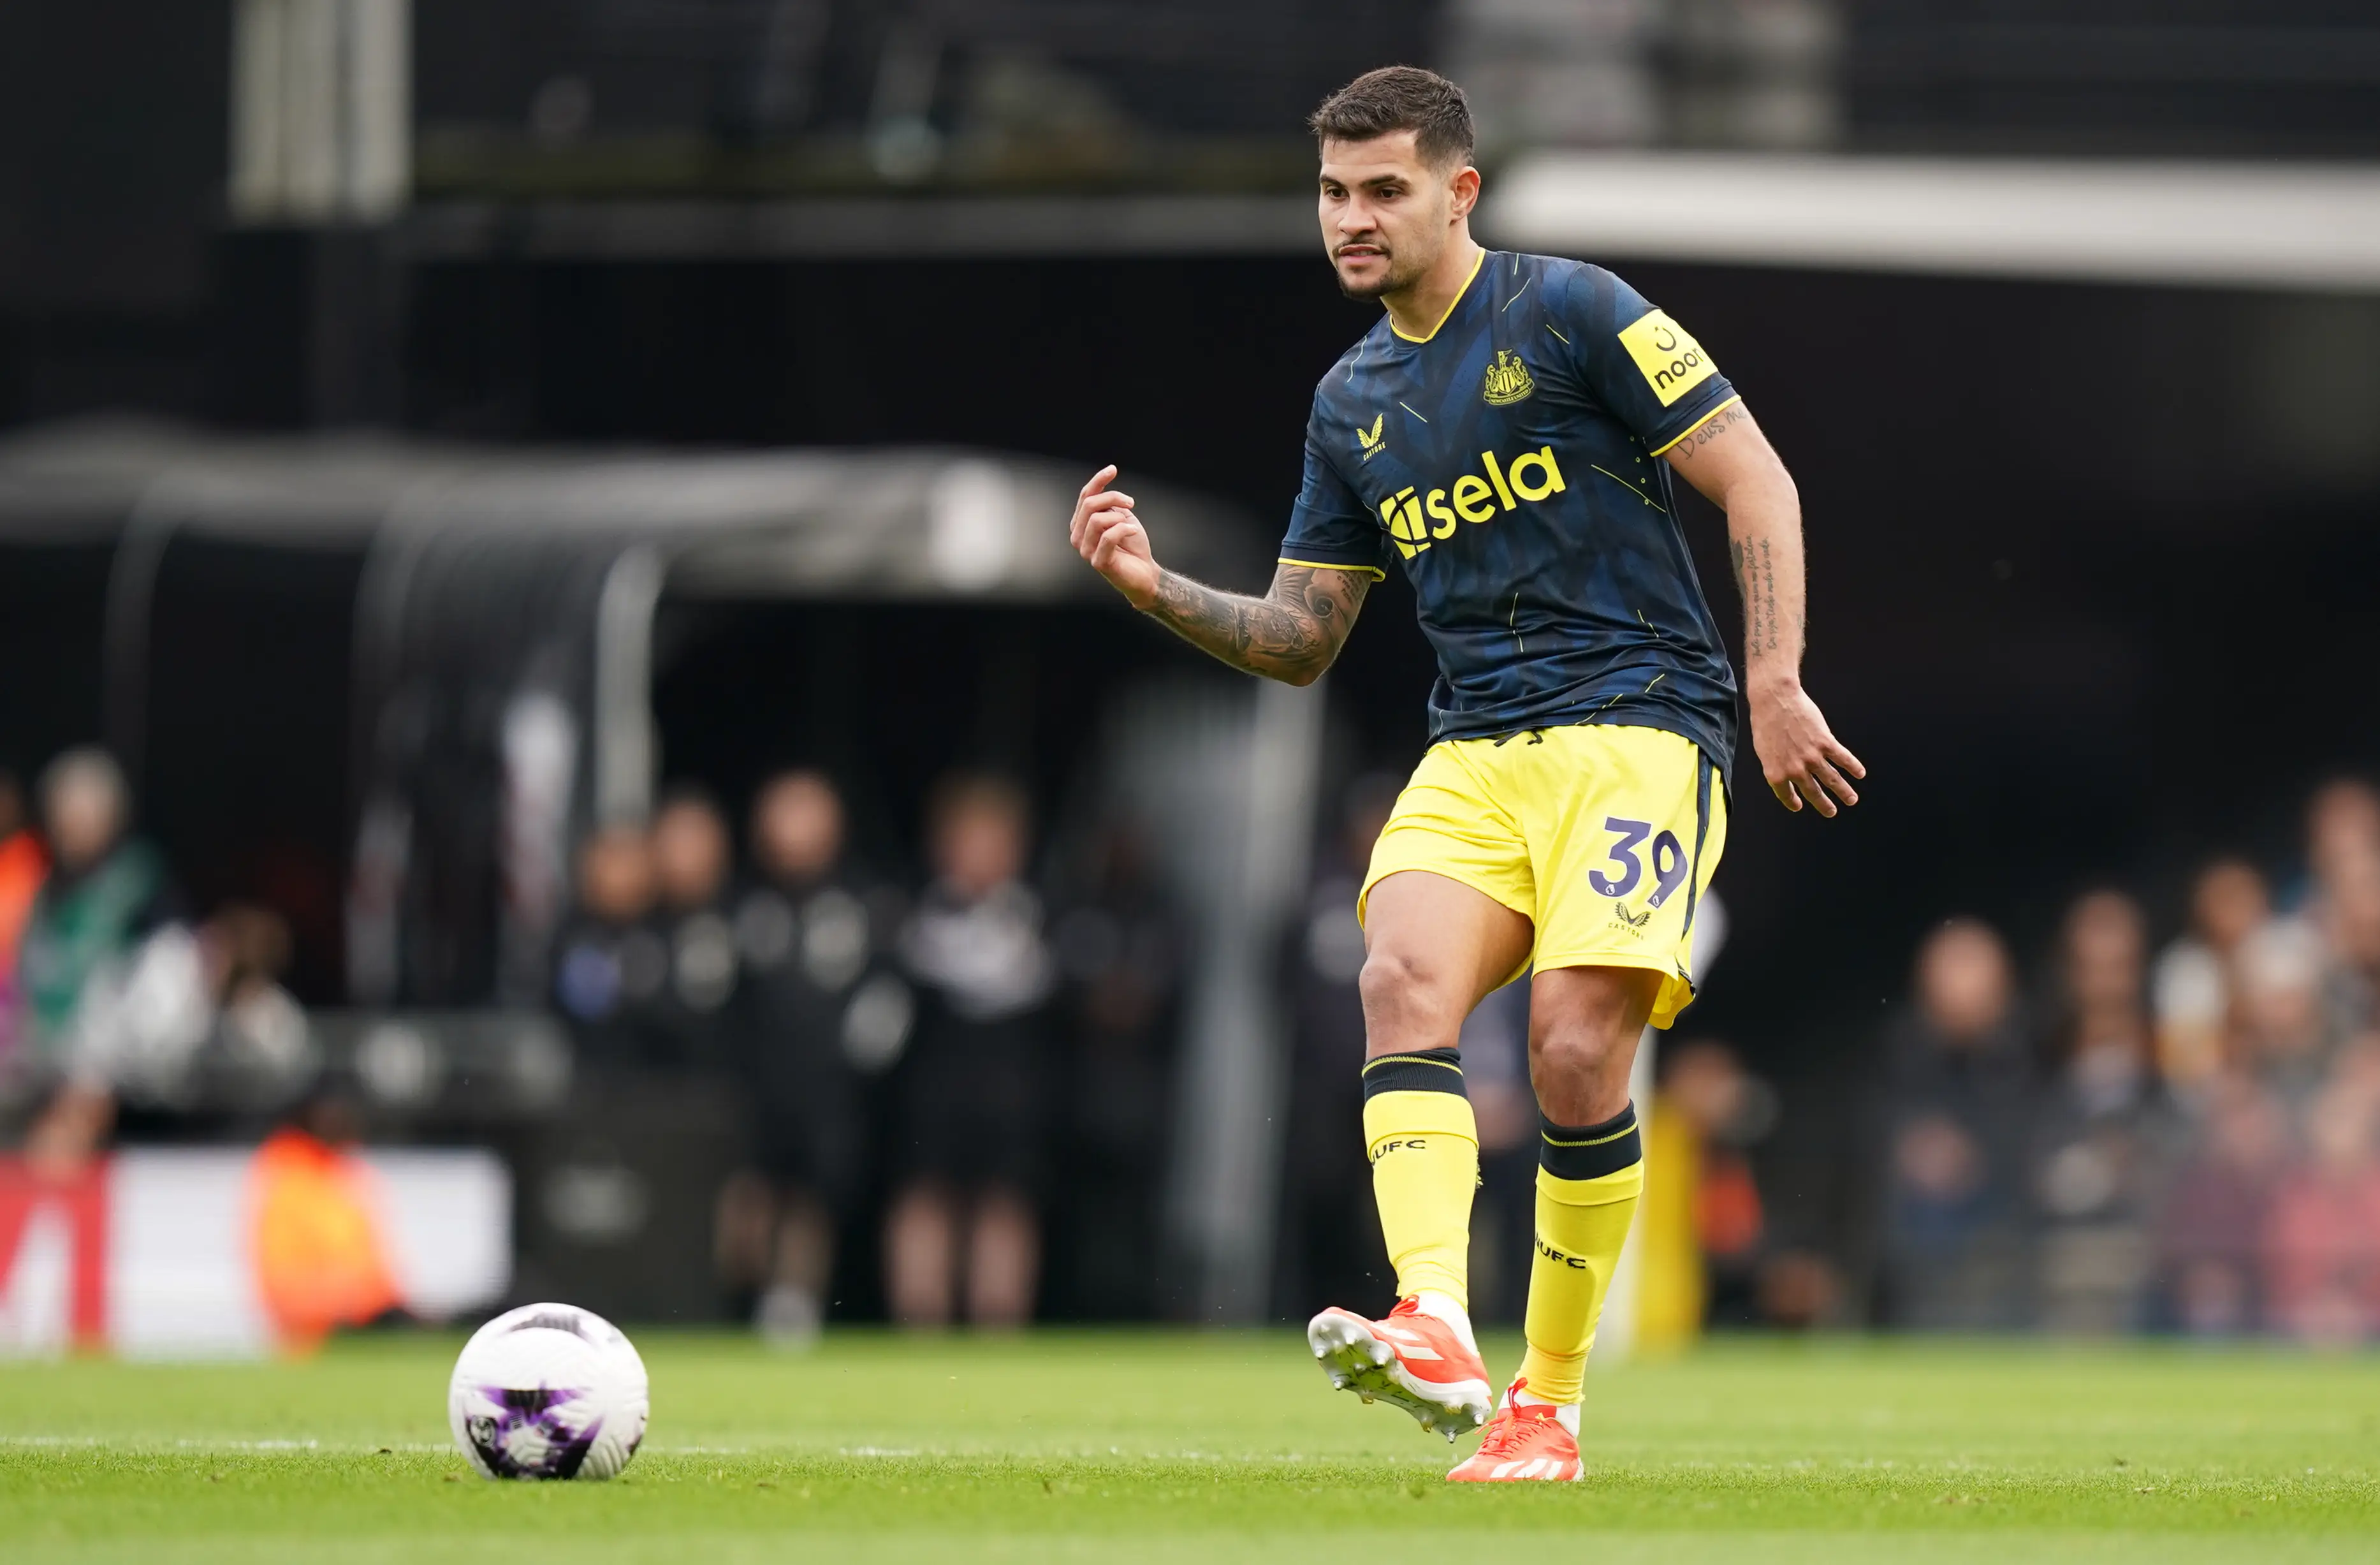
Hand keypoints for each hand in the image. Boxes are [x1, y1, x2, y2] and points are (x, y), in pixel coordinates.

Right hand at [1068, 465, 1158, 609]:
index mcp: (1081, 524)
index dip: (1098, 480)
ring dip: (1119, 517)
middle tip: (1130, 503)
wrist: (1144, 572)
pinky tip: (1134, 531)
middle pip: (1089, 505)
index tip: (1113, 469)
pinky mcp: (1098, 562)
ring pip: (1096, 519)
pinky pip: (1108, 537)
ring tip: (1130, 523)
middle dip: (1112, 497)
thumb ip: (1109, 505)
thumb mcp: (1121, 517)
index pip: (1085, 496)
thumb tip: (1104, 490)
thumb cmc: (1132, 545)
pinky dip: (1124, 529)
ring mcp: (1086, 551)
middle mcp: (1078, 536)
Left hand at [1748, 674, 1863, 816]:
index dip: (1793, 802)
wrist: (1774, 700)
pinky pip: (1843, 758)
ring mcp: (1811, 757)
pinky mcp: (1825, 742)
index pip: (1786, 795)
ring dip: (1844, 791)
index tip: (1799, 806)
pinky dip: (1853, 766)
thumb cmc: (1765, 723)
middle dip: (1824, 804)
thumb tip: (1786, 777)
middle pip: (1813, 792)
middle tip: (1832, 812)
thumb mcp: (1763, 751)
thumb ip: (1776, 766)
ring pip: (1832, 779)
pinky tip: (1860, 773)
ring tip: (1852, 800)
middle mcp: (1795, 769)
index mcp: (1775, 773)